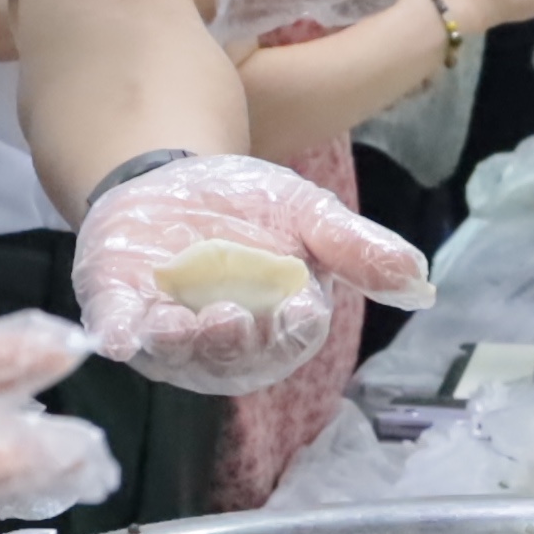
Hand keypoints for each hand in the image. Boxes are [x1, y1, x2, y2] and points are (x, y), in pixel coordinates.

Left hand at [72, 154, 430, 395]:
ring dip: (174, 344)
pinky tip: (114, 337)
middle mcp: (222, 344)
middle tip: (231, 318)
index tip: (300, 308)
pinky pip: (115, 331)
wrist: (175, 176)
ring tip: (175, 324)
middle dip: (230, 342)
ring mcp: (166, 331)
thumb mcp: (310, 215)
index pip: (289, 339)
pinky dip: (115, 335)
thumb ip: (357, 248)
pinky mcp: (117, 310)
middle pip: (230, 357)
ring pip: (173, 354)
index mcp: (276, 327)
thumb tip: (420, 281)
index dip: (292, 329)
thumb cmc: (252, 208)